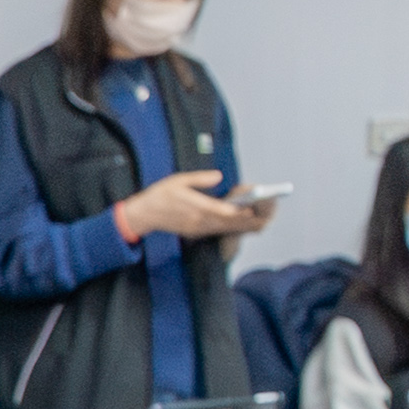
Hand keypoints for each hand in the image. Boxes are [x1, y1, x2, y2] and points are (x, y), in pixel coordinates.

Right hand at [115, 170, 269, 243]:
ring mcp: (198, 228)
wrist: (144, 215)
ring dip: (241, 225)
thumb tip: (218, 176)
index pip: (219, 211)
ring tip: (259, 218)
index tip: (249, 208)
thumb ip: (200, 179)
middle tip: (263, 214)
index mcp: (194, 206)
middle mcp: (198, 221)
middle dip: (246, 219)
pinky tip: (242, 223)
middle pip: (227, 223)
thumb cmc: (161, 195)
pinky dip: (231, 227)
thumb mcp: (178, 180)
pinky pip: (217, 230)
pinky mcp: (196, 232)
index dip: (236, 212)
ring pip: (224, 228)